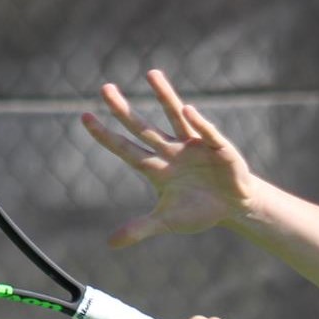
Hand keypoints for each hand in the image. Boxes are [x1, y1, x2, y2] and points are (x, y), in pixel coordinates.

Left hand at [80, 71, 254, 248]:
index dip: (106, 136)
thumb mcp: (167, 222)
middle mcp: (171, 151)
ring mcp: (193, 145)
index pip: (126, 150)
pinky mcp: (218, 147)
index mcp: (157, 168)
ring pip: (175, 116)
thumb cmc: (198, 210)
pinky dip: (200, 123)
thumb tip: (110, 244)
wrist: (234, 207)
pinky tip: (188, 110)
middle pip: (143, 128)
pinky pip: (207, 133)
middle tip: (104, 89)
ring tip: (152, 74)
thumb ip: (140, 229)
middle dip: (124, 110)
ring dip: (164, 95)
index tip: (84, 118)